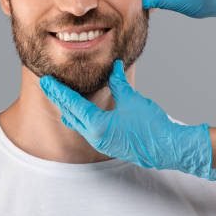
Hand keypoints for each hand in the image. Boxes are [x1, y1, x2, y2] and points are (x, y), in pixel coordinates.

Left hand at [39, 59, 215, 179]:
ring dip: (70, 109)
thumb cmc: (151, 126)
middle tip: (49, 85)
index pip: (71, 104)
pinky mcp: (109, 145)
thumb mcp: (132, 99)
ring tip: (63, 97)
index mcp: (97, 125)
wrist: (168, 148)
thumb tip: (114, 66)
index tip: (46, 81)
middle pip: (71, 114)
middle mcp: (95, 136)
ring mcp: (101, 143)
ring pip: (78, 123)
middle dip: (60, 99)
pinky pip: (88, 129)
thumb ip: (118, 82)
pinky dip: (82, 117)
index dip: (58, 91)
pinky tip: (82, 111)